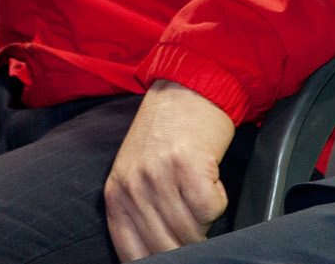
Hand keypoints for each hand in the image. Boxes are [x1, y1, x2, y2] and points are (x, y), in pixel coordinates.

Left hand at [105, 81, 238, 259]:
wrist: (188, 87)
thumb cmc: (166, 134)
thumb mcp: (135, 174)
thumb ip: (138, 213)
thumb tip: (157, 257)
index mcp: (116, 195)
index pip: (133, 255)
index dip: (159, 262)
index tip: (177, 259)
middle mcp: (134, 187)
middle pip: (166, 247)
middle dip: (188, 244)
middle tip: (196, 226)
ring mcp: (160, 175)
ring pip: (192, 231)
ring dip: (205, 221)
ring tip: (201, 195)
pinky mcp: (190, 164)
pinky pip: (211, 208)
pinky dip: (219, 201)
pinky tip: (211, 180)